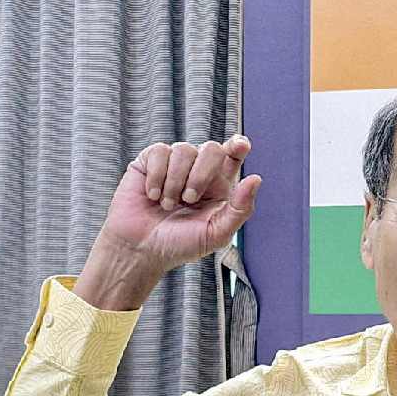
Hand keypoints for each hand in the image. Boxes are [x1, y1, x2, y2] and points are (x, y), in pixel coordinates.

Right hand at [75, 136, 260, 308]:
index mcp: (220, 185)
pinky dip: (157, 176)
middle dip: (202, 174)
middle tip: (189, 200)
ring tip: (168, 205)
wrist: (140, 249)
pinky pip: (159, 152)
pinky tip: (153, 195)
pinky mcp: (149, 162)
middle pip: (212, 149)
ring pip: (184, 150)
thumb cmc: (180, 244)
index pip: (234, 156)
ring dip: (176, 181)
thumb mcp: (217, 233)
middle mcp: (199, 170)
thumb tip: (256, 178)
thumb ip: (240, 208)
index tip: (240, 145)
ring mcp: (174, 164)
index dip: (239, 145)